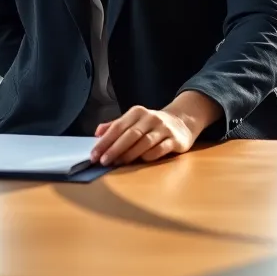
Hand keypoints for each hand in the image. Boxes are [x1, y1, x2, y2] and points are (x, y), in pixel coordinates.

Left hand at [90, 92, 222, 166]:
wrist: (181, 121)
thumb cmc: (152, 124)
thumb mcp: (134, 120)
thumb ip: (115, 126)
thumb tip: (97, 133)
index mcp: (137, 112)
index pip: (118, 127)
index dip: (105, 141)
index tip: (94, 154)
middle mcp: (150, 118)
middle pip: (130, 134)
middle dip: (114, 148)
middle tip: (103, 161)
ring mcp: (163, 128)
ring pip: (144, 142)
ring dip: (129, 154)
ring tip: (117, 163)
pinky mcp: (175, 139)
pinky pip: (160, 149)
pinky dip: (149, 155)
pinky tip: (140, 161)